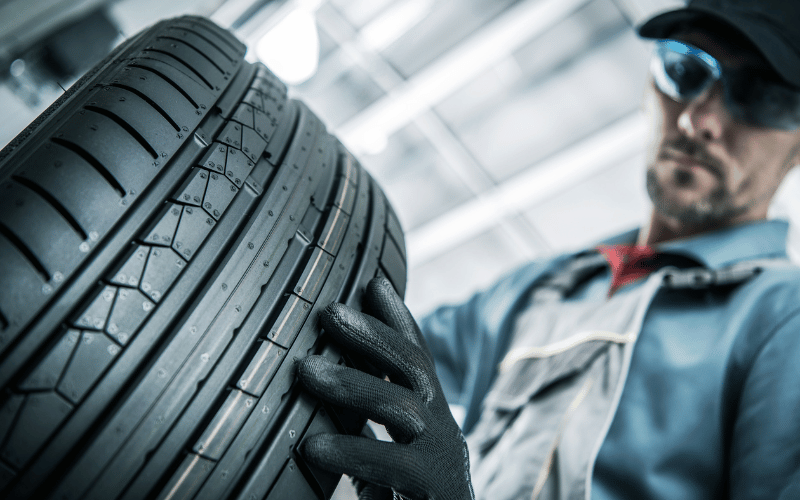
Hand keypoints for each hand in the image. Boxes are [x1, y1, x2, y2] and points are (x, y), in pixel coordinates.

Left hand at [296, 277, 473, 499]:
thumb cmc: (408, 499)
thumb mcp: (383, 455)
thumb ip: (364, 420)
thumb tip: (321, 381)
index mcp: (428, 417)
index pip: (415, 357)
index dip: (398, 318)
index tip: (372, 280)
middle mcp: (442, 430)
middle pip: (414, 368)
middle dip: (373, 334)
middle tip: (329, 311)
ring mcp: (443, 461)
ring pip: (404, 408)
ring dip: (354, 384)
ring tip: (305, 371)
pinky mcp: (437, 492)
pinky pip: (395, 464)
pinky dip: (353, 450)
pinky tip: (312, 446)